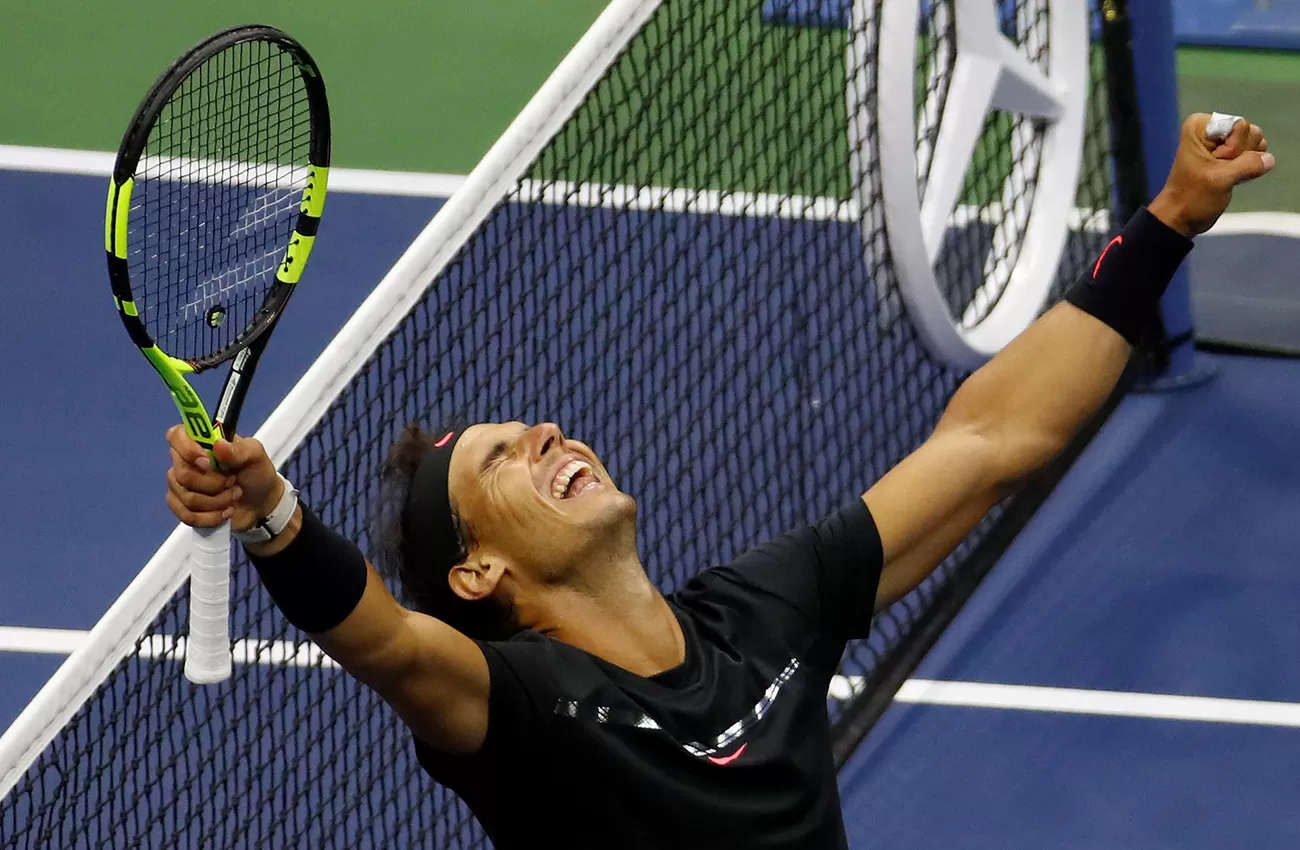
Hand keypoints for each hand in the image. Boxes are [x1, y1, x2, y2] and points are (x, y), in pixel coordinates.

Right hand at [165, 425, 282, 531]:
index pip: (176, 436)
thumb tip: (219, 445)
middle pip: (182, 474)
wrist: (260, 504)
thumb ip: (239, 450)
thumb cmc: (256, 474)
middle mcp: (185, 460)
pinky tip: (224, 512)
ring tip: (234, 496)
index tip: (208, 462)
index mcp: (200, 441)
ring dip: (217, 501)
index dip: (187, 450)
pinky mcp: (182, 506)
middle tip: (233, 482)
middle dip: (213, 484)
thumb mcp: (255, 456)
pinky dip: (210, 517)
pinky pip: (186, 515)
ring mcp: (180, 484)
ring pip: (187, 497)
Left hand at [1149, 113, 1274, 237]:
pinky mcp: (1229, 154)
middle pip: (1250, 132)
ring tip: (1223, 175)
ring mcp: (1222, 141)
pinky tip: (1232, 177)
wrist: (1181, 217)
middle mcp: (1211, 128)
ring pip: (1254, 142)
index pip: (1239, 125)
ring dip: (1245, 162)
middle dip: (1240, 155)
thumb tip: (1268, 159)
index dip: (1234, 148)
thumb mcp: (1220, 180)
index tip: (1216, 163)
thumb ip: (1247, 165)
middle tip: (1219, 171)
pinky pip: (1253, 153)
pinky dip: (1248, 166)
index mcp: (1200, 126)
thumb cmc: (1193, 197)